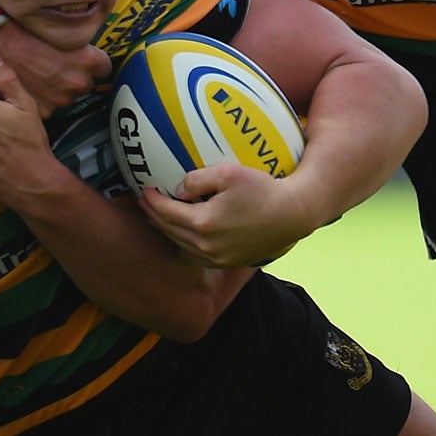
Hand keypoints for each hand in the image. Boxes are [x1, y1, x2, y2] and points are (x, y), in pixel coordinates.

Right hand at [0, 20, 110, 118]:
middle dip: (73, 78)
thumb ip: (77, 47)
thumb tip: (85, 53)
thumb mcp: (59, 30)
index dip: (92, 64)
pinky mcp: (45, 111)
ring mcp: (61, 100)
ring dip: (56, 91)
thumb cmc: (24, 30)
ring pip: (66, 98)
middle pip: (85, 85)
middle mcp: (78, 83)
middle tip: (54, 67)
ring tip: (38, 76)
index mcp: (88, 61)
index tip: (83, 61)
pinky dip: (41, 100)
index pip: (104, 68)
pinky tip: (30, 87)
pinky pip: (48, 108)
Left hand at [134, 166, 313, 266]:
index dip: (152, 200)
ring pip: (181, 245)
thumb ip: (197, 179)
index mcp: (203, 223)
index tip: (144, 189)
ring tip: (159, 217)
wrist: (292, 215)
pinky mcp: (228, 262)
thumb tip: (179, 190)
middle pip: (170, 231)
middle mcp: (206, 246)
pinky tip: (183, 234)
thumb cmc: (263, 190)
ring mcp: (217, 258)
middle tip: (144, 202)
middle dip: (153, 216)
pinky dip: (184, 244)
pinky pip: (197, 255)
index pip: (167, 212)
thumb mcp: (228, 172)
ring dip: (167, 231)